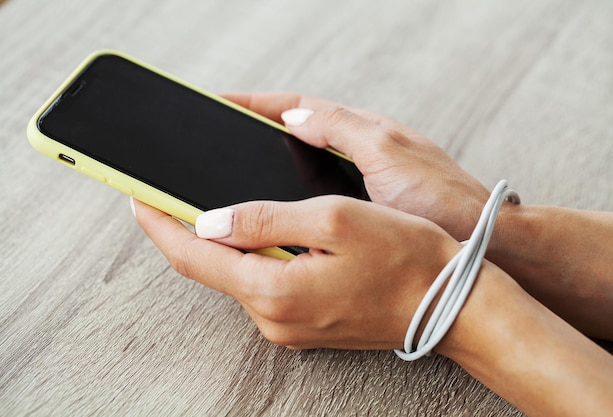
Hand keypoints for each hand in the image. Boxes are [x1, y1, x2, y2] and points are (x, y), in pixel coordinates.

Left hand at [133, 195, 460, 349]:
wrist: (448, 304)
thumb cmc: (404, 257)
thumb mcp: (333, 219)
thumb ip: (264, 218)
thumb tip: (210, 220)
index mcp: (274, 290)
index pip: (193, 255)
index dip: (159, 223)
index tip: (136, 198)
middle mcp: (273, 318)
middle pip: (211, 268)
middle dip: (186, 230)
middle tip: (168, 195)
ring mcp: (288, 326)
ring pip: (237, 276)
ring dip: (222, 242)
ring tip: (213, 206)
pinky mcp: (304, 324)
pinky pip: (262, 285)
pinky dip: (250, 257)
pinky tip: (258, 234)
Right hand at [223, 92, 490, 240]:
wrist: (478, 242)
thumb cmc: (441, 197)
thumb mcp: (388, 152)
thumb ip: (342, 129)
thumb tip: (293, 116)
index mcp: (362, 130)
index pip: (298, 107)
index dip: (256, 104)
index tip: (218, 101)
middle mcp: (356, 152)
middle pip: (295, 133)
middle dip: (255, 130)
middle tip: (218, 137)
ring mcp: (357, 182)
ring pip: (300, 167)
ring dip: (268, 164)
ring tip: (233, 171)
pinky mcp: (359, 213)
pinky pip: (311, 199)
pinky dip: (288, 198)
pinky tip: (272, 210)